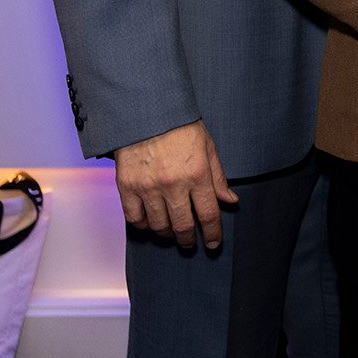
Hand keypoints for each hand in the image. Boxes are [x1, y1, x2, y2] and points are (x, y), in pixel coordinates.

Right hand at [112, 120, 236, 249]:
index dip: (213, 233)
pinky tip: (150, 223)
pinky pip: (134, 218)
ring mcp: (148, 187)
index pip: (209, 214)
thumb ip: (218, 178)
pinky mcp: (127, 187)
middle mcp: (173, 185)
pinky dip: (143, 225)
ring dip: (167, 234)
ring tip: (172, 232)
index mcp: (197, 174)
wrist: (146, 114)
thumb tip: (230, 201)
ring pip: (158, 226)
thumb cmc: (181, 129)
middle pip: (183, 226)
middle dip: (189, 239)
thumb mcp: (208, 148)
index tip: (213, 243)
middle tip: (190, 243)